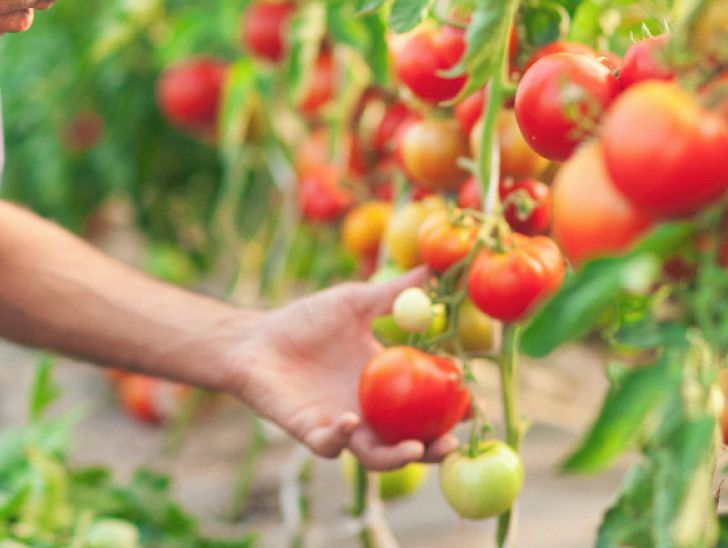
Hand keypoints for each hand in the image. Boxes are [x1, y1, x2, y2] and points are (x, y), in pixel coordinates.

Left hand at [224, 267, 457, 470]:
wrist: (254, 340)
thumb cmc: (303, 321)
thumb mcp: (354, 302)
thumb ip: (394, 294)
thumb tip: (435, 270)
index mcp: (385, 385)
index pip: (426, 405)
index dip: (450, 410)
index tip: (473, 404)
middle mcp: (370, 413)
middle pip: (410, 441)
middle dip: (435, 449)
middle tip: (454, 442)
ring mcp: (342, 426)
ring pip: (375, 456)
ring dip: (398, 458)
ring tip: (418, 449)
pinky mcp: (310, 432)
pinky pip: (330, 445)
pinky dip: (342, 437)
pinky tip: (351, 420)